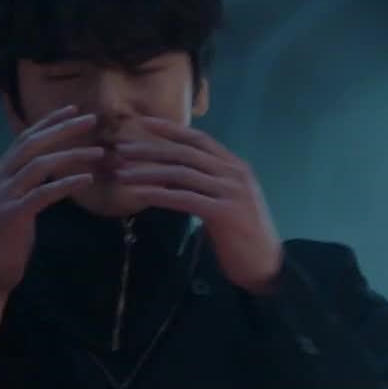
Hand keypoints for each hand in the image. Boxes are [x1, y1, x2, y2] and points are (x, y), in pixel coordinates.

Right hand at [0, 105, 102, 339]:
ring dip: (72, 156)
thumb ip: (28, 183)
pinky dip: (66, 184)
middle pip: (33, 145)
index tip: (73, 110)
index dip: (48, 122)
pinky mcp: (12, 215)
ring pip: (40, 165)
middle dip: (64, 129)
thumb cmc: (4, 239)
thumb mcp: (15, 202)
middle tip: (92, 120)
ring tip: (99, 153)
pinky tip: (87, 180)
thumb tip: (53, 166)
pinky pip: (43, 193)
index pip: (24, 139)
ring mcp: (2, 196)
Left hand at [114, 117, 283, 294]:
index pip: (199, 139)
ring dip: (147, 172)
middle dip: (150, 149)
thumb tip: (169, 174)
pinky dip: (159, 195)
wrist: (266, 265)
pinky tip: (139, 194)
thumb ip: (206, 184)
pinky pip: (184, 198)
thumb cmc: (242, 235)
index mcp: (236, 166)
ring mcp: (231, 192)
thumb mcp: (226, 200)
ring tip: (122, 174)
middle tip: (121, 150)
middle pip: (185, 153)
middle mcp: (235, 173)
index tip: (142, 123)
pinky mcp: (224, 213)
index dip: (170, 129)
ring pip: (181, 174)